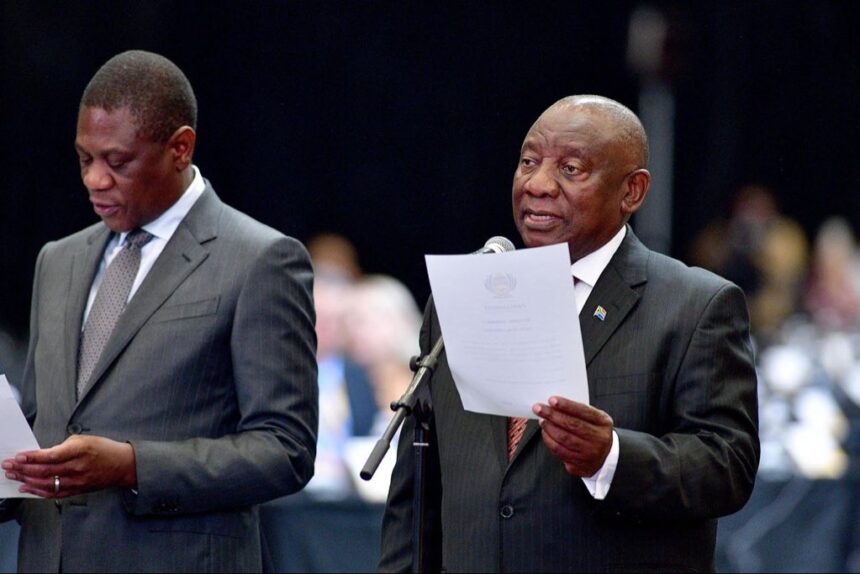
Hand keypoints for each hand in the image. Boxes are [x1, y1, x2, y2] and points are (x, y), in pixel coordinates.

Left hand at [2, 435, 136, 497]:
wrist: (123, 465)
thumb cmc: (104, 449)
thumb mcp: (85, 439)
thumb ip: (63, 447)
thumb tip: (43, 454)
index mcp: (80, 450)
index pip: (51, 456)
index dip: (32, 457)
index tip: (18, 456)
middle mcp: (78, 467)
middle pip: (45, 471)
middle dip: (23, 468)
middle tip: (8, 466)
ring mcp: (77, 481)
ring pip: (46, 483)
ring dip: (26, 479)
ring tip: (13, 475)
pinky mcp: (77, 490)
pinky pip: (54, 493)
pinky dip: (38, 491)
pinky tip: (26, 487)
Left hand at [533, 396, 613, 477]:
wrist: (606, 457)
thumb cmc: (594, 432)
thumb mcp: (595, 419)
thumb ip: (579, 411)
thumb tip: (554, 404)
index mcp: (603, 422)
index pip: (583, 411)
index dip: (566, 405)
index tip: (551, 400)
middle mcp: (599, 438)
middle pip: (572, 425)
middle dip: (552, 415)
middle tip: (538, 409)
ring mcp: (590, 453)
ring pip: (564, 439)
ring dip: (549, 428)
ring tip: (542, 420)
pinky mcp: (580, 464)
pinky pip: (560, 452)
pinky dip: (549, 441)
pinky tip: (545, 433)